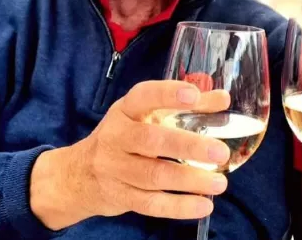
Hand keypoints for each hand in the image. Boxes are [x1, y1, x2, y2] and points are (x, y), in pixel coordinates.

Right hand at [30, 80, 231, 229]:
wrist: (79, 174)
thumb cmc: (125, 136)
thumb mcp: (147, 115)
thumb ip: (186, 106)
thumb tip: (222, 98)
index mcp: (125, 111)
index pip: (144, 97)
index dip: (167, 94)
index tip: (193, 95)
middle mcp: (117, 137)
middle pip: (151, 141)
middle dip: (188, 146)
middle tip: (220, 151)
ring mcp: (116, 169)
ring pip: (153, 176)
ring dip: (189, 180)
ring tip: (220, 183)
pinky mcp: (121, 197)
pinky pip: (151, 204)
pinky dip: (179, 206)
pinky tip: (204, 205)